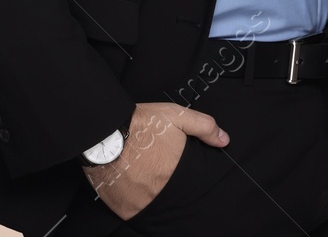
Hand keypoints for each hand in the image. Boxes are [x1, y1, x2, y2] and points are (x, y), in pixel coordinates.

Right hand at [82, 102, 229, 219]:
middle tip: (157, 171)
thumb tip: (224, 140)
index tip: (174, 168)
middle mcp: (160, 191)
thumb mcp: (176, 115)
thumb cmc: (139, 123)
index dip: (183, 177)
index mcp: (176, 172)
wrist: (102, 131)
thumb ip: (203, 126)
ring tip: (144, 178)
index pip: (190, 185)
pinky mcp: (124, 208)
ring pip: (154, 205)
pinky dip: (136, 203)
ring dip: (152, 194)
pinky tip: (133, 187)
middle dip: (167, 184)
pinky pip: (135, 212)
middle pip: (172, 195)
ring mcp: (141, 202)